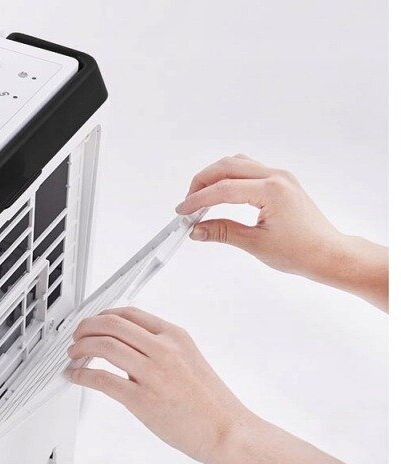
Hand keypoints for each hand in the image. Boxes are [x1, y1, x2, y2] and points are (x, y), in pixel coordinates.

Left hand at [67, 307, 247, 463]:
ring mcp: (152, 373)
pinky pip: (102, 379)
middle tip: (76, 338)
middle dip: (85, 328)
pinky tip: (76, 378)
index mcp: (175, 336)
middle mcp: (163, 349)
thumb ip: (161, 350)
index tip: (91, 323)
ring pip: (103, 346)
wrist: (227, 430)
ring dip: (80, 349)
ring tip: (73, 356)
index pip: (129, 313)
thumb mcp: (189, 361)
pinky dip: (82, 375)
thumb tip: (128, 349)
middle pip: (111, 324)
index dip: (102, 315)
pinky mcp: (142, 399)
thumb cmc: (210, 403)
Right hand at [176, 155, 387, 308]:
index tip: (182, 212)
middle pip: (228, 166)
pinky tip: (220, 196)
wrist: (327, 252)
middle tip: (188, 203)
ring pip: (238, 163)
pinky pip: (249, 170)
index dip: (198, 200)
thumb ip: (222, 232)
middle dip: (202, 182)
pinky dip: (229, 178)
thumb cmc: (299, 251)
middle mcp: (276, 177)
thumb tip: (196, 230)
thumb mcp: (255, 244)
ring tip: (201, 198)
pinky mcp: (281, 182)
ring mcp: (280, 176)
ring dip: (215, 177)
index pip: (223, 189)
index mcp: (271, 191)